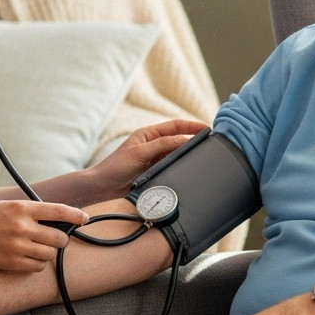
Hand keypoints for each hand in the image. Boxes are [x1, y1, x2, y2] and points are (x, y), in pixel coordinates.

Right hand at [0, 200, 87, 270]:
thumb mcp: (5, 206)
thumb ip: (28, 211)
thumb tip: (52, 216)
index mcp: (21, 208)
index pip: (58, 211)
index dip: (76, 215)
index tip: (84, 218)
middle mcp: (22, 227)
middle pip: (58, 238)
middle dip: (61, 240)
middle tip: (56, 240)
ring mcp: (17, 246)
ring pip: (49, 255)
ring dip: (48, 253)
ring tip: (39, 249)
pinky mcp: (11, 263)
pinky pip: (37, 267)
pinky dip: (38, 264)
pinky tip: (30, 259)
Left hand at [90, 119, 207, 198]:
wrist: (102, 188)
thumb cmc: (115, 167)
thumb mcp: (140, 152)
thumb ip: (163, 145)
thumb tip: (185, 139)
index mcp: (148, 135)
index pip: (175, 126)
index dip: (191, 126)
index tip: (207, 128)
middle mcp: (153, 145)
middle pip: (178, 139)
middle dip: (193, 139)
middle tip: (211, 143)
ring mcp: (154, 160)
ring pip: (176, 155)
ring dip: (188, 155)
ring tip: (204, 157)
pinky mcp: (154, 173)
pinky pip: (172, 168)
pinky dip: (181, 168)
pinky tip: (190, 172)